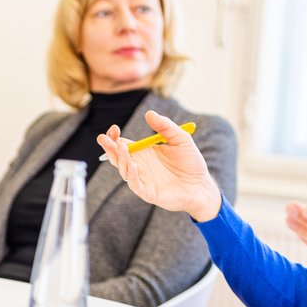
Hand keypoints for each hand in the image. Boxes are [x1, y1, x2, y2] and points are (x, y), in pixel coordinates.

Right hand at [97, 110, 222, 220]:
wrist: (202, 186)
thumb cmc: (191, 163)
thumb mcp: (181, 139)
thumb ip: (166, 126)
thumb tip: (149, 113)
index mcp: (145, 153)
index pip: (123, 144)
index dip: (115, 137)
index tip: (114, 128)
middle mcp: (140, 166)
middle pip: (118, 157)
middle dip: (109, 147)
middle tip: (104, 138)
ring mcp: (143, 180)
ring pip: (124, 170)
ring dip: (121, 159)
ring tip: (123, 148)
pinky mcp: (149, 193)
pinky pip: (135, 184)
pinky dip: (132, 175)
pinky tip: (133, 165)